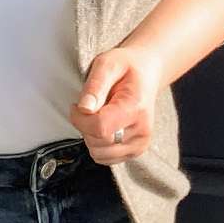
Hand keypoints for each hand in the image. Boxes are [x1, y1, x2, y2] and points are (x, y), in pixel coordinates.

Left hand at [69, 45, 163, 162]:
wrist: (147, 72)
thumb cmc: (126, 66)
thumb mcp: (107, 64)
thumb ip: (95, 86)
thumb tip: (84, 108)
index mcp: (136, 108)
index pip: (100, 127)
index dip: (80, 119)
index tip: (76, 106)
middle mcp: (142, 130)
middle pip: (98, 143)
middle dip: (84, 126)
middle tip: (90, 107)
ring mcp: (140, 144)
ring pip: (99, 154)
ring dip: (90, 137)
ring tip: (98, 116)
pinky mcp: (136, 151)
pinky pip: (105, 158)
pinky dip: (98, 145)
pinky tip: (104, 126)